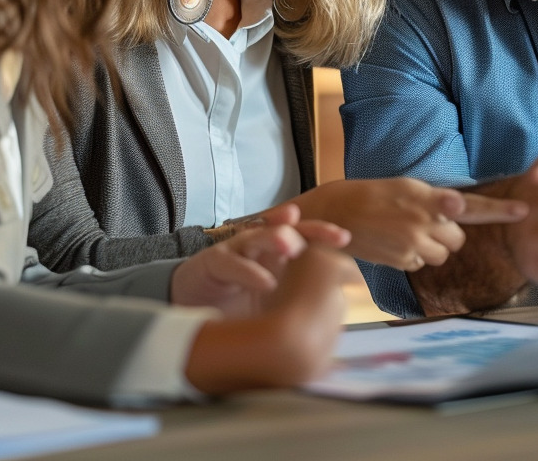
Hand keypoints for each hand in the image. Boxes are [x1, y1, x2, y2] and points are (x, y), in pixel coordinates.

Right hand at [172, 206, 349, 315]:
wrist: (191, 308)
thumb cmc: (237, 305)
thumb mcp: (272, 303)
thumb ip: (297, 297)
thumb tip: (336, 304)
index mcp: (277, 254)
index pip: (304, 238)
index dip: (324, 235)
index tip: (345, 239)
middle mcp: (259, 246)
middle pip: (288, 229)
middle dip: (311, 230)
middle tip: (333, 237)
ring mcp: (236, 251)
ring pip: (259, 236)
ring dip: (277, 238)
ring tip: (292, 247)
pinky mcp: (213, 263)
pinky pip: (231, 262)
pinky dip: (249, 271)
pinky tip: (265, 282)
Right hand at [294, 179, 526, 270]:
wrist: (337, 213)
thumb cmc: (375, 195)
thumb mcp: (408, 187)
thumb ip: (437, 199)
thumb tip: (458, 210)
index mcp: (428, 197)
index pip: (470, 204)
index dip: (500, 208)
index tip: (524, 210)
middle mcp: (424, 221)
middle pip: (457, 238)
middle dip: (447, 233)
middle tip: (423, 221)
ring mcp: (413, 243)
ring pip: (442, 254)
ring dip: (431, 246)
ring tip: (405, 231)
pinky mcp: (403, 261)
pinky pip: (422, 264)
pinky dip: (413, 256)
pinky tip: (394, 243)